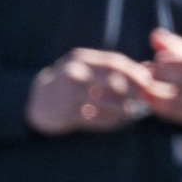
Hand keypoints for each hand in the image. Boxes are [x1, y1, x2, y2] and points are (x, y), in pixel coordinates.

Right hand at [25, 49, 152, 135]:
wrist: (33, 99)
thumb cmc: (65, 83)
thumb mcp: (81, 67)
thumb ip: (104, 68)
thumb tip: (141, 73)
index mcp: (80, 58)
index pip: (115, 62)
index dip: (135, 72)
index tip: (149, 83)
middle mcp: (75, 72)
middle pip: (114, 82)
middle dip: (133, 93)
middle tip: (144, 101)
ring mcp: (69, 93)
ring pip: (108, 103)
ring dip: (124, 111)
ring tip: (132, 114)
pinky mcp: (67, 112)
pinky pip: (96, 119)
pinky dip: (111, 122)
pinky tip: (117, 122)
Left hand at [139, 28, 181, 127]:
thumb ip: (170, 44)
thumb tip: (155, 36)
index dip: (174, 60)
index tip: (157, 59)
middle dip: (164, 76)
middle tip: (146, 73)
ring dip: (159, 92)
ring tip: (143, 87)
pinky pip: (180, 114)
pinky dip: (162, 107)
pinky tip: (149, 100)